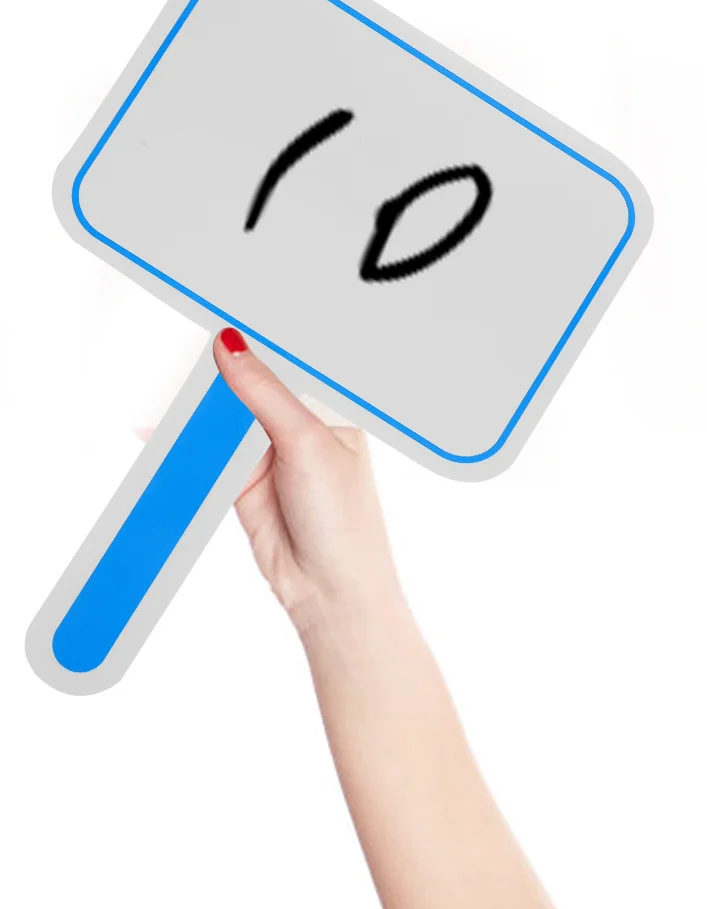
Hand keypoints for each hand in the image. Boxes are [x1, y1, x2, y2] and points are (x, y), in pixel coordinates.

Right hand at [135, 328, 405, 632]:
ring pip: (223, 419)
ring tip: (165, 382)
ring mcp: (269, 456)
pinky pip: (206, 451)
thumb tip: (233, 345)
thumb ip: (266, 393)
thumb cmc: (344, 522)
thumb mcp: (307, 443)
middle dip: (218, 373)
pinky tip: (160, 427)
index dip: (256, 343)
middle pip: (249, 389)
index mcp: (332, 413)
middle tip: (181, 345)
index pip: (288, 365)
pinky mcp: (242, 482)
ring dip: (196, 407)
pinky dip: (184, 441)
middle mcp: (302, 431)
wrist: (328, 590)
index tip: (218, 318)